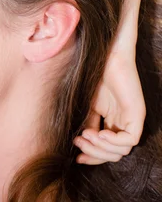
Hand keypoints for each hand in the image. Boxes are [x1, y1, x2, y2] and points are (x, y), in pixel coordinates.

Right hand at [74, 46, 144, 164]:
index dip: (93, 157)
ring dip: (100, 148)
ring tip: (85, 136)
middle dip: (94, 154)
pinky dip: (113, 142)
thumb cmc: (93, 75)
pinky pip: (130, 140)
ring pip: (122, 151)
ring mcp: (132, 119)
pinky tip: (98, 134)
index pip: (107, 150)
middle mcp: (123, 123)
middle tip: (78, 143)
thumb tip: (75, 143)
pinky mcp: (137, 114)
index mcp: (112, 121)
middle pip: (114, 154)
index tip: (76, 156)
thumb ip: (85, 123)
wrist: (103, 56)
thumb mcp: (86, 105)